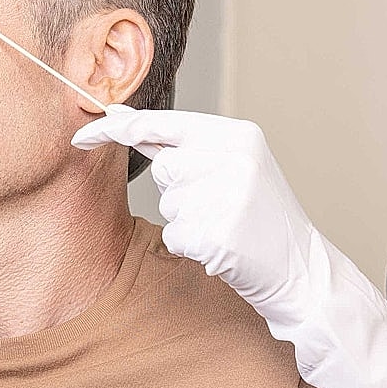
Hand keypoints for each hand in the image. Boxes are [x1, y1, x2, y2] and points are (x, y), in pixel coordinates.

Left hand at [72, 108, 386, 387]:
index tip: (82, 134)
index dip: (118, 128)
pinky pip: (176, 236)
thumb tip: (121, 117)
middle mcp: (236, 160)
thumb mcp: (233, 166)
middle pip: (164, 170)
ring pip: (170, 205)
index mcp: (239, 135)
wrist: (304, 270)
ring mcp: (229, 197)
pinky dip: (193, 246)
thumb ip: (180, 143)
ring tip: (228, 226)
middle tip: (222, 205)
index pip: (165, 124)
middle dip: (181, 191)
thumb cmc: (261, 216)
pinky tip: (225, 248)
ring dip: (189, 220)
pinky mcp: (220, 235)